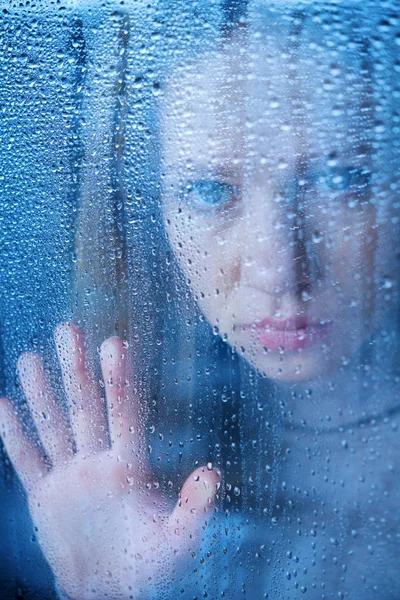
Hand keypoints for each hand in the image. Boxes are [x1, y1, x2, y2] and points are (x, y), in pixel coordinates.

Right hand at [0, 323, 218, 598]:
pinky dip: (14, 435)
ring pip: (53, 425)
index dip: (118, 379)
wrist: (109, 590)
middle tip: (69, 328)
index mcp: (130, 465)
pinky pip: (26, 460)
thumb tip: (212, 475)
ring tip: (30, 356)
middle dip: (76, 369)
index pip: (123, 412)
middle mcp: (98, 460)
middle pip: (85, 406)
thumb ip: (193, 509)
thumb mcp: (176, 541)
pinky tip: (3, 404)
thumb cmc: (148, 566)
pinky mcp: (45, 495)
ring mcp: (69, 475)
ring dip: (41, 392)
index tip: (115, 343)